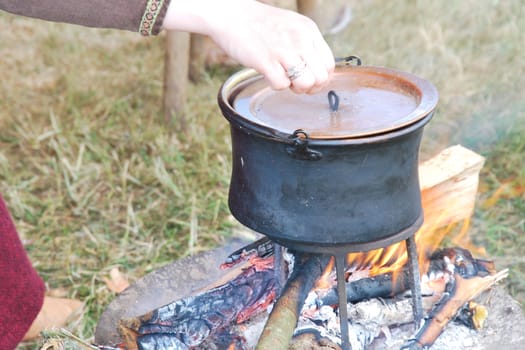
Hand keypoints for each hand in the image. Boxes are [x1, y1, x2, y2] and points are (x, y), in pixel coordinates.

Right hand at [162, 0, 334, 93]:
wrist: (230, 14)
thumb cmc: (259, 24)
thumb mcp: (292, 27)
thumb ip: (306, 45)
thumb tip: (315, 71)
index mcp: (309, 31)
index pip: (329, 65)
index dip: (320, 79)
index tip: (308, 79)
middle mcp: (300, 40)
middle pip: (320, 78)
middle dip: (309, 87)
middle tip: (294, 82)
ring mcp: (284, 50)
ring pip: (306, 84)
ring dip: (294, 88)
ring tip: (283, 78)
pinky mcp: (266, 61)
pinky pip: (282, 85)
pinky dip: (276, 85)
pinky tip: (268, 75)